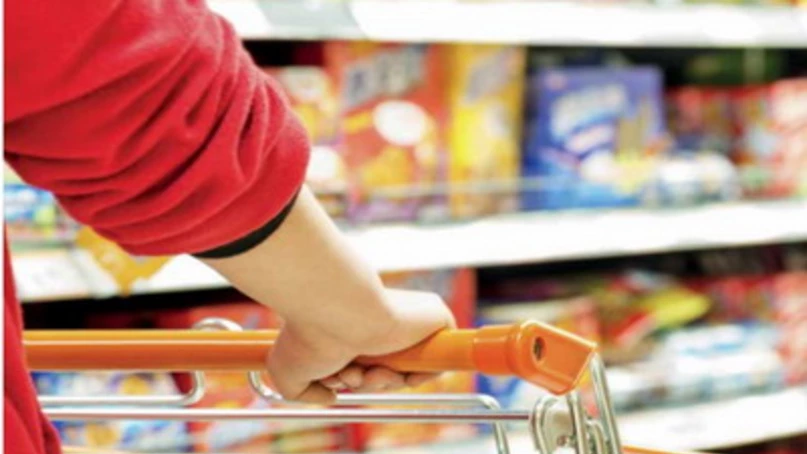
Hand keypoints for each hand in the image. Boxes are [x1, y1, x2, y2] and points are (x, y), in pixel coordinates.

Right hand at [266, 289, 455, 403]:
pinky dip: (416, 376)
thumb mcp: (287, 372)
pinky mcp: (435, 318)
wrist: (337, 309)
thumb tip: (331, 395)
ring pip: (407, 372)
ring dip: (382, 382)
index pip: (366, 366)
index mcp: (355, 328)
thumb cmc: (309, 334)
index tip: (337, 380)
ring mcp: (408, 322)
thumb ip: (303, 392)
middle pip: (387, 373)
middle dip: (365, 383)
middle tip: (348, 375)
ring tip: (360, 369)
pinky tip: (388, 368)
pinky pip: (436, 363)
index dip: (354, 380)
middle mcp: (382, 324)